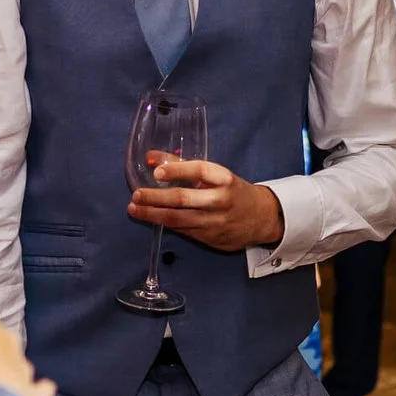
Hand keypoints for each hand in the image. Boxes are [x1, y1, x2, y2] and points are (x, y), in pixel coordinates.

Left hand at [128, 157, 283, 253]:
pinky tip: (151, 218)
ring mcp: (215, 221)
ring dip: (153, 214)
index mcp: (224, 179)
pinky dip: (165, 223)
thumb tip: (150, 157)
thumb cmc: (233, 190)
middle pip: (183, 199)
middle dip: (155, 198)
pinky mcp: (210, 238)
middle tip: (136, 195)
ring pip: (179, 219)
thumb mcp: (216, 174)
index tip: (157, 171)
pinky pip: (183, 230)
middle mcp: (220, 200)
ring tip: (134, 209)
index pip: (199, 171)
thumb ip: (183, 165)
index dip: (177, 169)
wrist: (261, 218)